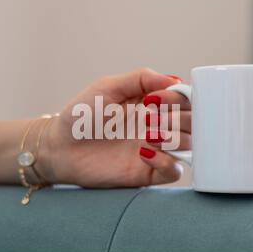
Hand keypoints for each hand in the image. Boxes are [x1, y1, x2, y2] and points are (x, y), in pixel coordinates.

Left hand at [41, 68, 191, 187]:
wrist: (60, 146)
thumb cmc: (81, 114)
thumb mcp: (108, 87)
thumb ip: (141, 78)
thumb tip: (175, 80)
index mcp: (152, 105)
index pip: (185, 99)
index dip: (178, 97)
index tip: (154, 99)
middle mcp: (158, 126)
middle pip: (192, 122)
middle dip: (177, 117)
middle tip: (149, 118)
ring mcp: (154, 150)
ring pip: (188, 145)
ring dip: (173, 137)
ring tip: (148, 134)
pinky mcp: (147, 173)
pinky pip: (174, 171)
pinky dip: (167, 161)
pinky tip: (144, 153)